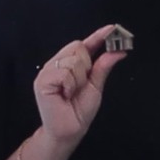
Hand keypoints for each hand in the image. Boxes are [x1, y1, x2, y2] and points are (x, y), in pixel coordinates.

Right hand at [32, 25, 130, 152]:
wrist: (68, 131)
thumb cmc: (78, 112)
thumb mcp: (95, 86)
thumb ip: (103, 66)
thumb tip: (118, 51)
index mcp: (69, 65)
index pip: (84, 45)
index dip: (98, 36)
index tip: (112, 29)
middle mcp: (57, 64)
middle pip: (78, 46)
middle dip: (86, 66)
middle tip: (80, 85)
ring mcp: (48, 71)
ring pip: (73, 59)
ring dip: (79, 78)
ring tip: (71, 92)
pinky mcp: (42, 80)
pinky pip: (64, 72)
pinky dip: (70, 84)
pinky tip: (64, 94)